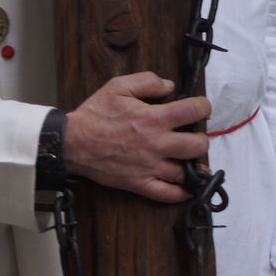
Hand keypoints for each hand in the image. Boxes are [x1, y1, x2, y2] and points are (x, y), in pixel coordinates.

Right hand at [64, 72, 210, 202]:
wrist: (72, 142)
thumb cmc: (95, 114)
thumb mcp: (118, 86)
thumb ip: (148, 81)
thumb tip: (169, 86)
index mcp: (155, 118)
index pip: (194, 111)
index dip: (203, 106)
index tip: (200, 107)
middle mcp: (157, 144)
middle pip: (198, 145)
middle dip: (200, 138)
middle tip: (191, 135)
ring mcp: (150, 167)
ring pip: (187, 172)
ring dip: (193, 165)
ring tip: (189, 158)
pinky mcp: (140, 184)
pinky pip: (168, 194)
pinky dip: (182, 193)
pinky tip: (187, 187)